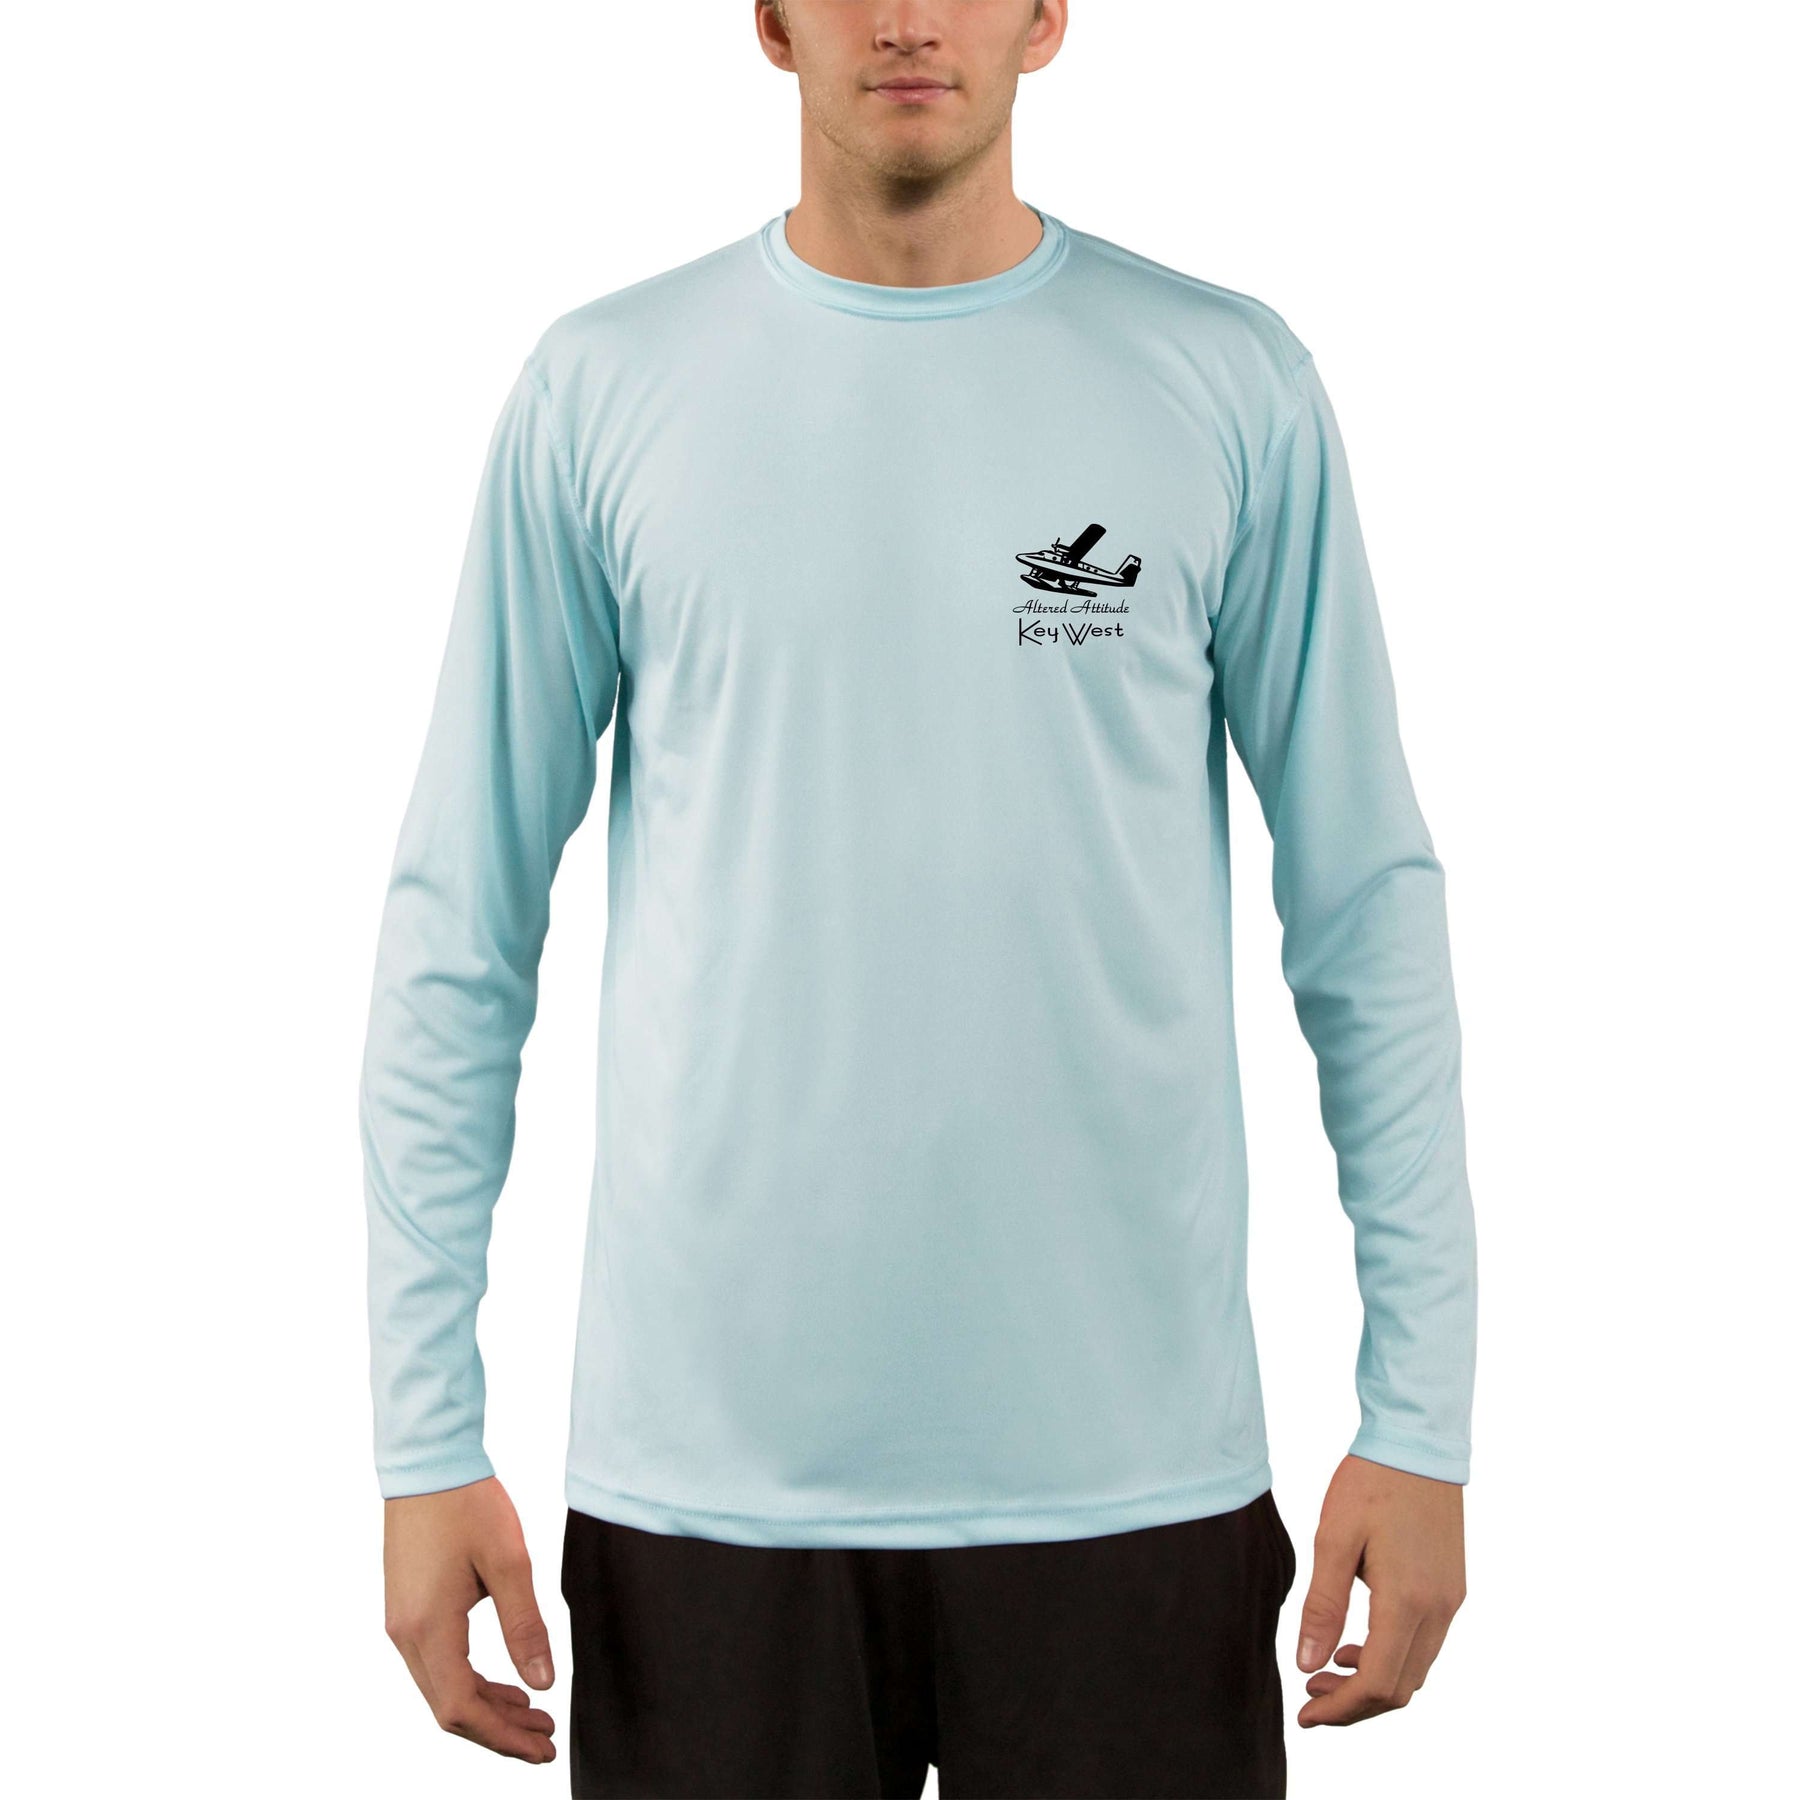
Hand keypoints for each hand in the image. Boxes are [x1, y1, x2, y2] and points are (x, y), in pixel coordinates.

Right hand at [383, 1475, 557, 1762]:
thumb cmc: (467, 1504)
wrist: (427, 1463)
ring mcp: (402, 1624)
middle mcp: (405, 1635)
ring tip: (533, 1714)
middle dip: (498, 1731)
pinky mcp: (407, 1610)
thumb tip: (543, 1683)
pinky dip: (471, 1682)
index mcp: (428, 1628)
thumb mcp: (509, 1561)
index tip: (542, 1748)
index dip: (503, 1737)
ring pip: (442, 1689)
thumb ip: (526, 1626)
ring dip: (487, 1708)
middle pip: (449, 1708)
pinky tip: (505, 1682)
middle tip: (545, 1739)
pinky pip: (437, 1665)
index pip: (461, 1709)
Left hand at [1296, 1454, 1465, 1726]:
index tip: (1306, 1715)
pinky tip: (1355, 1644)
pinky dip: (1391, 1658)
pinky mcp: (1452, 1589)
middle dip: (1354, 1705)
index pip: (1378, 1684)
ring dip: (1373, 1683)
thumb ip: (1323, 1606)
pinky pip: (1424, 1644)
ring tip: (1325, 1672)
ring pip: (1415, 1670)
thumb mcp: (1334, 1539)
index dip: (1341, 1710)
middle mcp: (1438, 1610)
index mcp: (1407, 1601)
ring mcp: (1450, 1601)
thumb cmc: (1371, 1483)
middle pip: (1400, 1688)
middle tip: (1310, 1699)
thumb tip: (1308, 1664)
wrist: (1418, 1445)